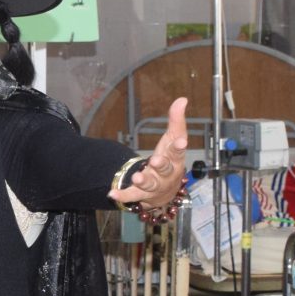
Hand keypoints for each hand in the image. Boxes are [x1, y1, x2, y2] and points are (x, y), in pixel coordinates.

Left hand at [108, 97, 190, 212]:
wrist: (165, 191)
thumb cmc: (170, 160)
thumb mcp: (172, 139)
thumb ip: (176, 120)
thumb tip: (182, 99)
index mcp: (175, 159)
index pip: (178, 151)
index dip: (179, 147)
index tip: (181, 142)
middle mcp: (166, 174)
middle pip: (165, 169)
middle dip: (161, 165)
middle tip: (155, 161)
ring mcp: (154, 185)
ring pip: (150, 184)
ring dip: (143, 181)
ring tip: (136, 177)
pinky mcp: (141, 194)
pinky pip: (131, 196)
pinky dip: (123, 195)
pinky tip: (112, 193)